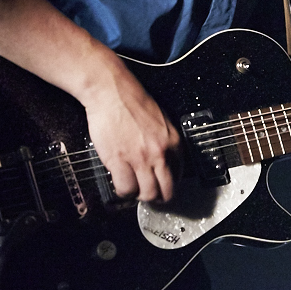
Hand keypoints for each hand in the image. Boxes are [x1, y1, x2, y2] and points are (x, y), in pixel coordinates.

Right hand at [78, 52, 180, 201]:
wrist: (111, 91)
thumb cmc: (132, 102)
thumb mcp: (161, 121)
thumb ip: (165, 143)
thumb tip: (163, 163)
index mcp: (173, 142)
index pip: (179, 176)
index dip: (168, 185)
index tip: (161, 186)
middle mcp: (160, 153)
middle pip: (166, 191)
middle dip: (157, 198)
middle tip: (148, 195)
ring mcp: (140, 158)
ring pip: (147, 195)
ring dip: (139, 196)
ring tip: (133, 189)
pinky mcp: (120, 161)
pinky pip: (125, 189)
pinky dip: (123, 191)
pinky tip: (120, 184)